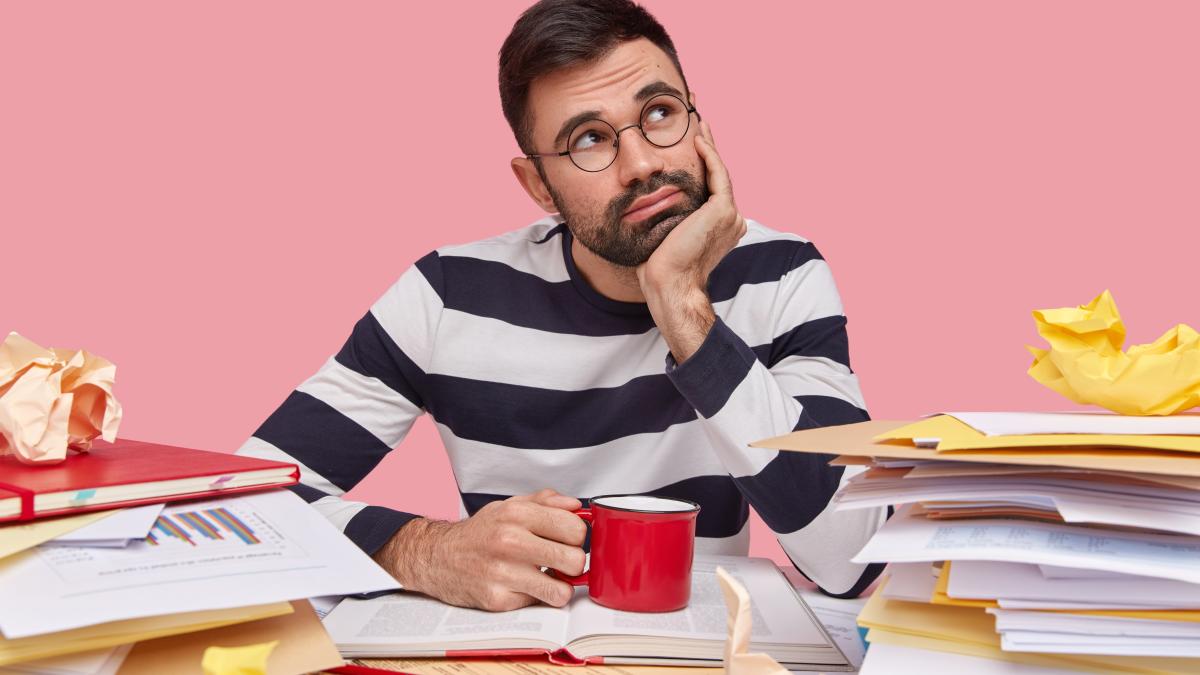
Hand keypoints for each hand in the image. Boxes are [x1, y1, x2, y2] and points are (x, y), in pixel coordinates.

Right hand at [373, 489, 586, 611]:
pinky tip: (522, 585)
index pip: (575, 528)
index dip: (577, 537)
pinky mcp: (496, 599)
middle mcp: (509, 541)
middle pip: (574, 560)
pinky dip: (534, 597)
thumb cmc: (478, 533)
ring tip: (548, 578)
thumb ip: (545, 502)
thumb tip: (577, 507)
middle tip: (561, 562)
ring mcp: (502, 573)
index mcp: (517, 513)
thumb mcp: (509, 506)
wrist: (436, 556)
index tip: (569, 540)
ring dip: (559, 587)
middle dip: (573, 563)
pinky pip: (537, 604)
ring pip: (561, 591)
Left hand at [637, 119, 746, 361]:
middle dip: (705, 143)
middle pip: (715, 172)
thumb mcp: (661, 233)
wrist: (668, 285)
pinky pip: (717, 174)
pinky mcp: (722, 210)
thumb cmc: (658, 268)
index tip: (687, 137)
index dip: (700, 160)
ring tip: (697, 117)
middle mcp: (729, 218)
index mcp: (717, 224)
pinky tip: (697, 137)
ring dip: (707, 142)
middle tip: (696, 115)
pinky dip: (708, 154)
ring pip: (717, 169)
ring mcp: (729, 214)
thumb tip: (640, 199)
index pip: (708, 184)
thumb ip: (663, 214)